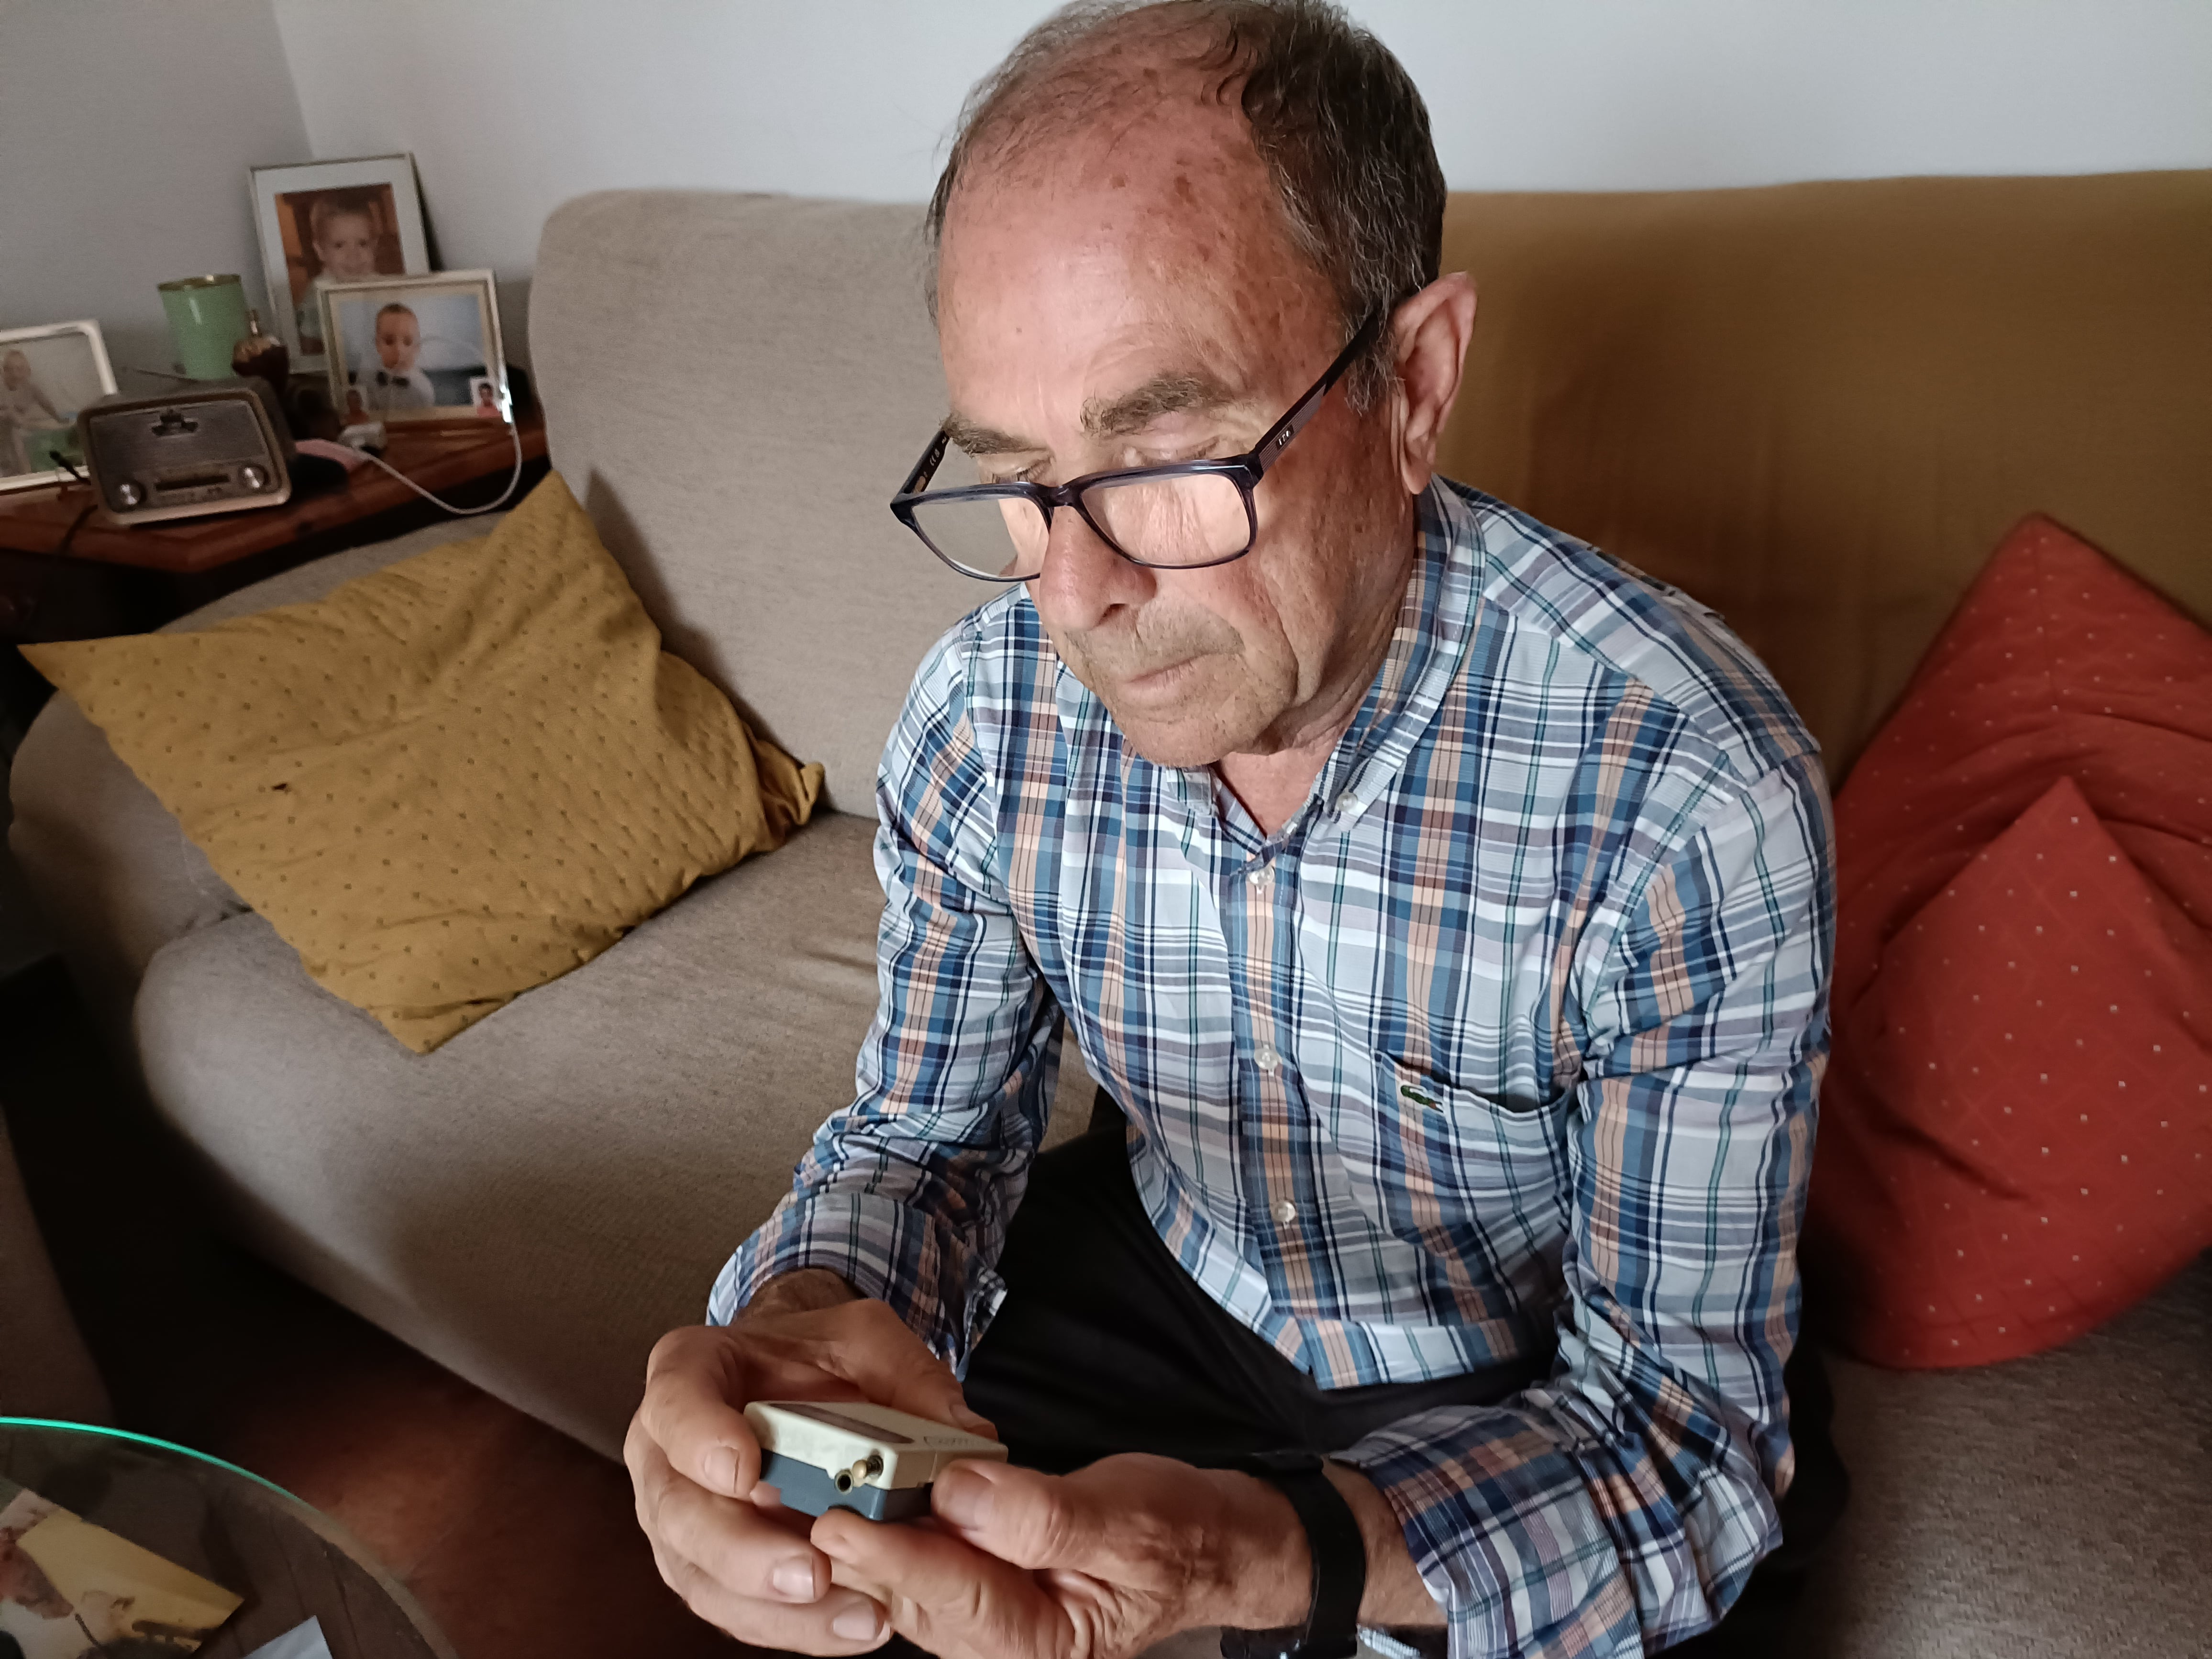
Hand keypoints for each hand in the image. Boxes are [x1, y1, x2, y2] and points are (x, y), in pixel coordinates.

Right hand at [625, 1276, 995, 1651]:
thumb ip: (911, 1380)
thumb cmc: (819, 1358)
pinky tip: (853, 1624)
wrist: (798, 1384)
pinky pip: (735, 1608)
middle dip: (743, 1551)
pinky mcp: (710, 1567)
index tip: (745, 1469)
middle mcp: (668, 1448)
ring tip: (854, 1613)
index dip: (700, 1438)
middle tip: (812, 1570)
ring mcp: (682, 1515)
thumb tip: (968, 1436)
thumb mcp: (869, 1342)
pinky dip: (793, 1625)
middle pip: (678, 1511)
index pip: (675, 1402)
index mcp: (693, 1371)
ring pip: (702, 1576)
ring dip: (774, 1606)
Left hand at [813, 1453, 1309, 1658]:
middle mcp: (1005, 1644)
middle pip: (914, 1597)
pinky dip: (882, 1530)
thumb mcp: (1126, 1516)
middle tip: (792, 1502)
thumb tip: (962, 1493)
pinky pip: (917, 1565)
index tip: (841, 1520)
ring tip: (796, 1494)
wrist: (1207, 1542)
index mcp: (1048, 1641)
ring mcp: (985, 1621)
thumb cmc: (1177, 1531)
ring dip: (855, 1541)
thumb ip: (1043, 1514)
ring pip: (904, 1584)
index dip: (896, 1555)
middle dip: (853, 1552)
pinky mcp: (975, 1589)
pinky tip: (844, 1496)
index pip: (958, 1598)